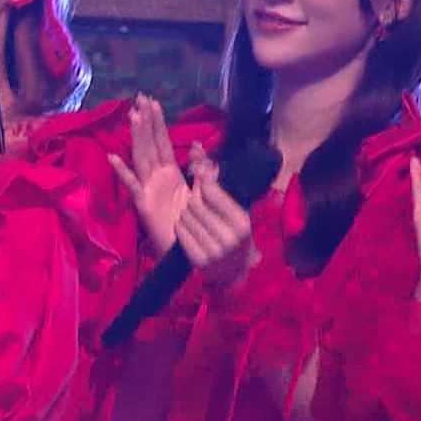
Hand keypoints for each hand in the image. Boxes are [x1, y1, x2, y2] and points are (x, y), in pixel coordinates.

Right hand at [109, 95, 190, 256]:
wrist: (188, 251)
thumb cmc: (195, 224)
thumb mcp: (203, 193)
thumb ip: (202, 171)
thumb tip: (199, 146)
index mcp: (171, 173)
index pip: (163, 142)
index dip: (158, 123)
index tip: (152, 102)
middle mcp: (157, 177)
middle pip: (150, 145)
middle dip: (146, 122)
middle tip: (140, 98)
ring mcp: (148, 189)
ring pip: (141, 158)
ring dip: (137, 137)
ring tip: (133, 116)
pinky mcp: (144, 204)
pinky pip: (132, 185)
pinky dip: (123, 171)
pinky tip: (113, 157)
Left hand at [176, 168, 256, 289]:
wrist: (232, 273)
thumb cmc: (232, 233)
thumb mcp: (233, 209)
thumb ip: (214, 181)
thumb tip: (196, 147)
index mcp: (241, 222)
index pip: (212, 192)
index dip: (203, 182)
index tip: (202, 180)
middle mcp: (229, 238)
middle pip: (194, 203)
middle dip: (193, 200)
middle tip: (199, 206)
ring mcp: (213, 251)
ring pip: (184, 216)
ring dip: (185, 214)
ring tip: (196, 220)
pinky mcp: (197, 260)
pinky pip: (179, 231)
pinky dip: (180, 227)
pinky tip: (190, 230)